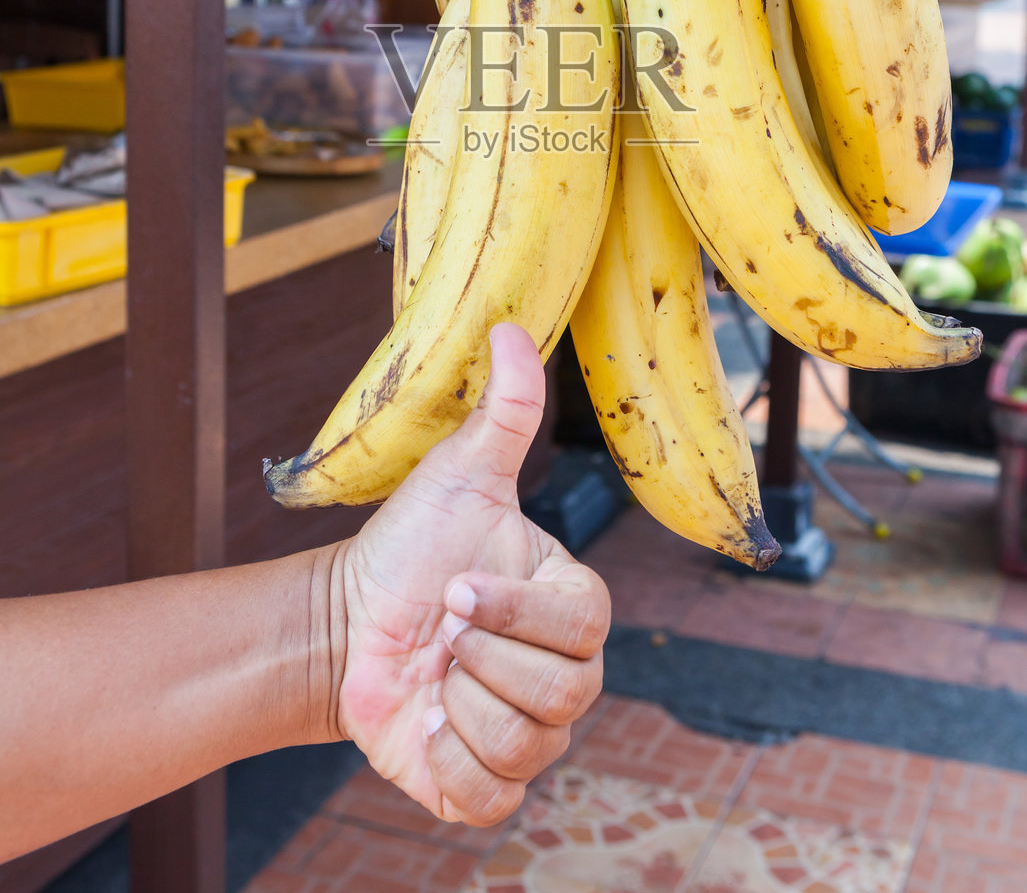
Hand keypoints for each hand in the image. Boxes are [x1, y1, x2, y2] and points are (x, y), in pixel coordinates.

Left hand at [335, 324, 610, 825]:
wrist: (347, 623)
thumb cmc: (411, 546)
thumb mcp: (457, 476)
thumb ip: (502, 415)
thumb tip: (510, 328)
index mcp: (574, 603)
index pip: (583, 626)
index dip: (514, 616)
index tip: (455, 592)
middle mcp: (568, 673)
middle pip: (562, 694)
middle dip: (481, 660)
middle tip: (440, 628)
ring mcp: (532, 734)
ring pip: (527, 745)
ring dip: (460, 705)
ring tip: (434, 671)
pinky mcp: (488, 784)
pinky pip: (492, 796)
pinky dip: (448, 764)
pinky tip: (426, 721)